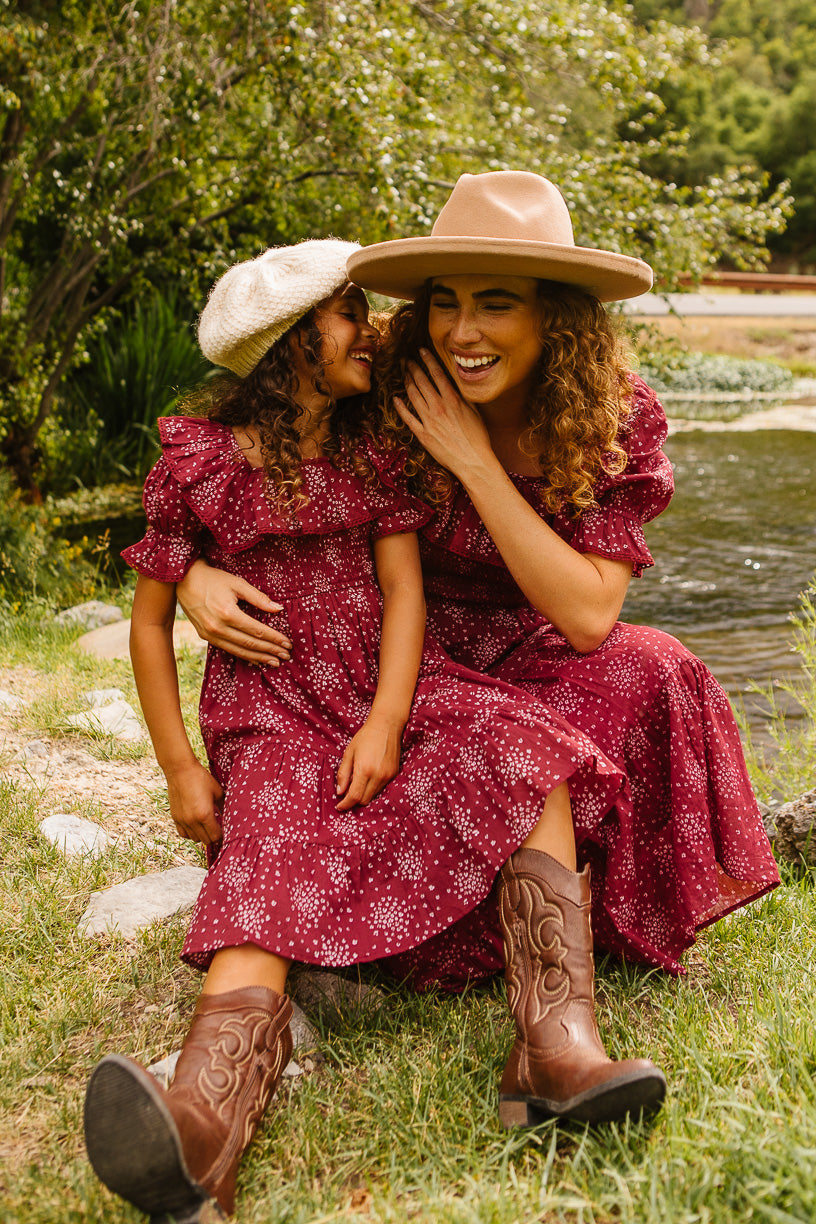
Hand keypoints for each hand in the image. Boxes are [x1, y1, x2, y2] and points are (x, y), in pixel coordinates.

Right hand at [166, 761, 223, 845]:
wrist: (180, 770)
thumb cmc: (200, 778)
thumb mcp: (217, 791)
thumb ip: (223, 806)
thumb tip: (229, 816)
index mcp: (205, 815)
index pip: (215, 836)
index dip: (221, 835)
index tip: (225, 830)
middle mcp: (192, 821)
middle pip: (205, 840)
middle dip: (213, 836)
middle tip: (218, 829)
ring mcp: (182, 820)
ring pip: (194, 839)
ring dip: (202, 835)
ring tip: (207, 827)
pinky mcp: (175, 817)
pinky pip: (183, 834)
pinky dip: (190, 833)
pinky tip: (195, 825)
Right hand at [177, 560, 291, 664]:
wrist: (184, 581)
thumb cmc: (214, 579)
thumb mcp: (238, 583)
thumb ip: (259, 598)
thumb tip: (278, 609)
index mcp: (228, 613)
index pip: (257, 631)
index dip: (274, 638)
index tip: (287, 643)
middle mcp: (218, 627)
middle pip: (250, 644)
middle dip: (270, 651)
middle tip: (286, 656)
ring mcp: (210, 634)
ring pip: (239, 651)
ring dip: (258, 658)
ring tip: (274, 662)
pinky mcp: (205, 636)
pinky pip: (228, 649)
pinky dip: (243, 655)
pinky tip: (255, 659)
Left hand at [335, 715, 402, 810]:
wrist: (387, 725)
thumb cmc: (365, 737)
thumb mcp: (349, 753)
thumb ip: (343, 774)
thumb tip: (339, 792)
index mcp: (364, 770)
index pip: (354, 797)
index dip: (345, 804)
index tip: (339, 806)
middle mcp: (378, 776)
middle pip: (364, 800)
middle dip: (353, 801)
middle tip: (346, 794)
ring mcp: (388, 776)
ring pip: (373, 795)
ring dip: (363, 794)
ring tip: (357, 783)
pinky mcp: (394, 774)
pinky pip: (381, 788)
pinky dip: (372, 788)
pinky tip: (368, 777)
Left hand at [393, 347, 493, 478]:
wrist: (473, 461)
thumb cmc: (478, 438)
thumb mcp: (474, 412)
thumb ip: (463, 396)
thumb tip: (457, 382)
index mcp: (453, 400)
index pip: (437, 373)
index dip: (427, 360)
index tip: (421, 351)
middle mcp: (438, 407)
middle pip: (421, 382)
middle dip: (412, 368)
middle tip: (406, 360)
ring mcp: (429, 421)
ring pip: (413, 396)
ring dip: (406, 382)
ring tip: (403, 374)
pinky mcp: (423, 435)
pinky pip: (408, 418)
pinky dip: (400, 407)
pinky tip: (395, 399)